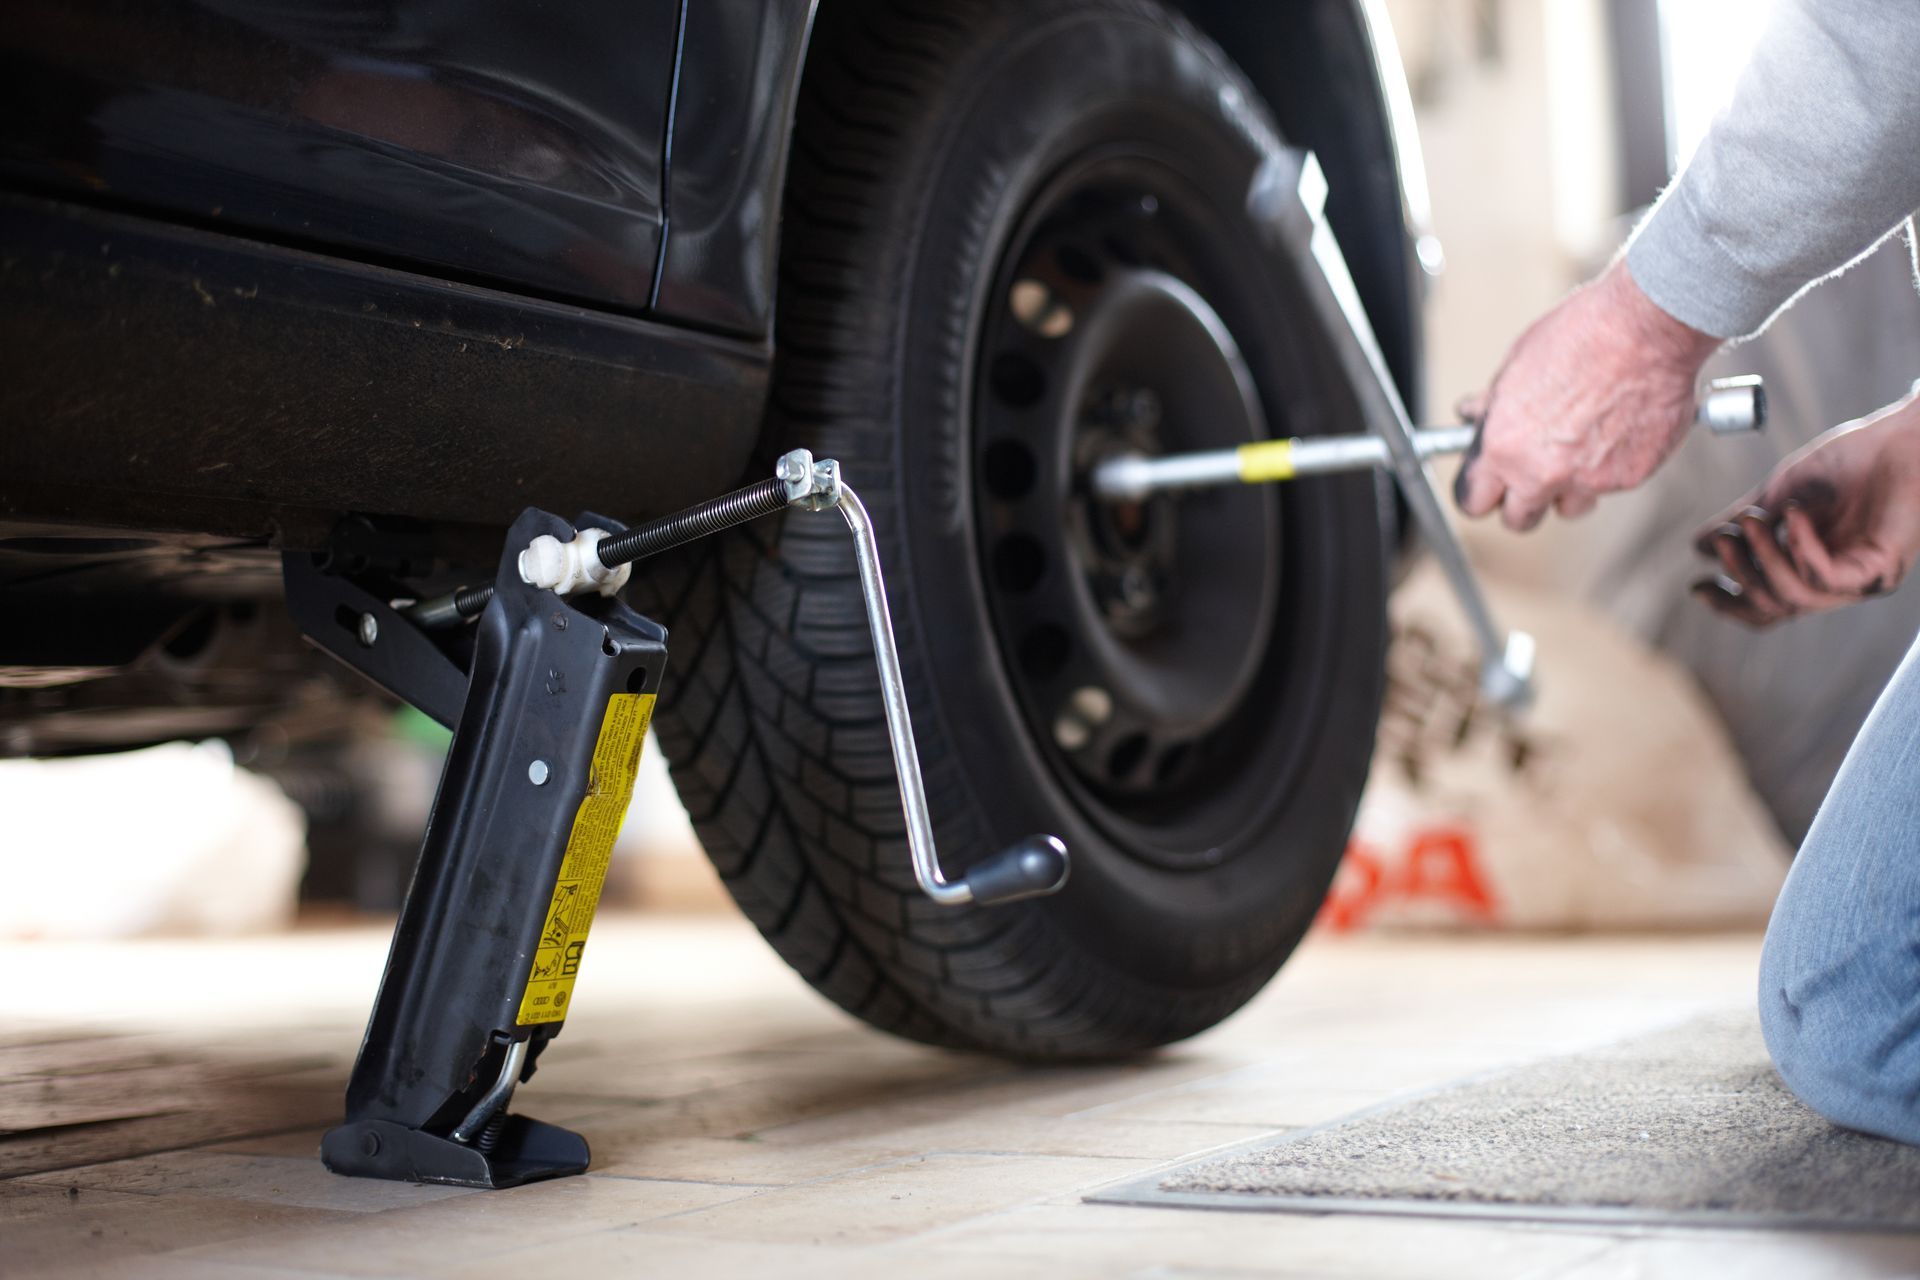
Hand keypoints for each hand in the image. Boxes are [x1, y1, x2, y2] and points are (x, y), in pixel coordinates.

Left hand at [1456, 261, 1721, 530]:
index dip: (1481, 494)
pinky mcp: (1628, 478)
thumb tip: (1473, 414)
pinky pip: (1611, 487)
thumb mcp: (1516, 364)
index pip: (1474, 501)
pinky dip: (1612, 466)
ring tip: (1582, 443)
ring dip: (1569, 487)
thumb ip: (1494, 405)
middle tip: (1532, 472)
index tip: (1488, 487)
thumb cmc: (1582, 335)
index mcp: (1502, 446)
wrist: (1646, 328)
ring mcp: (1587, 480)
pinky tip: (1617, 428)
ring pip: (1568, 508)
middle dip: (1523, 500)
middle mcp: (1540, 472)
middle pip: (1519, 519)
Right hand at [1692, 394, 1919, 626]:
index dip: (1729, 603)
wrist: (1903, 435)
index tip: (1696, 585)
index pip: (1769, 606)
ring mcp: (1862, 579)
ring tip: (1751, 521)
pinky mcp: (1881, 568)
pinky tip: (1792, 514)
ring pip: (1795, 599)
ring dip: (1763, 561)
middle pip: (1776, 610)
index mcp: (1815, 567)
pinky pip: (1826, 577)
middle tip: (1722, 541)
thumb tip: (1700, 546)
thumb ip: (1746, 521)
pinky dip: (1799, 548)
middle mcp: (1839, 582)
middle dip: (1739, 579)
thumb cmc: (1851, 460)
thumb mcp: (1781, 493)